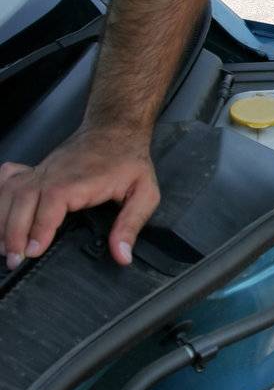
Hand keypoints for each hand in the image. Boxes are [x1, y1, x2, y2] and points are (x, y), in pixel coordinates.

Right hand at [0, 127, 159, 268]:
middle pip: (22, 199)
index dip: (39, 228)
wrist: (116, 129)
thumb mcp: (144, 192)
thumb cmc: (128, 160)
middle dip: (13, 232)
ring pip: (9, 191)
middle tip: (14, 260)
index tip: (32, 251)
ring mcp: (41, 170)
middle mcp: (53, 174)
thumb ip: (131, 224)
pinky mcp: (35, 170)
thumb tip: (122, 254)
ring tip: (2, 247)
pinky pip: (7, 179)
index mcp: (79, 180)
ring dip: (1, 219)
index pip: (51, 203)